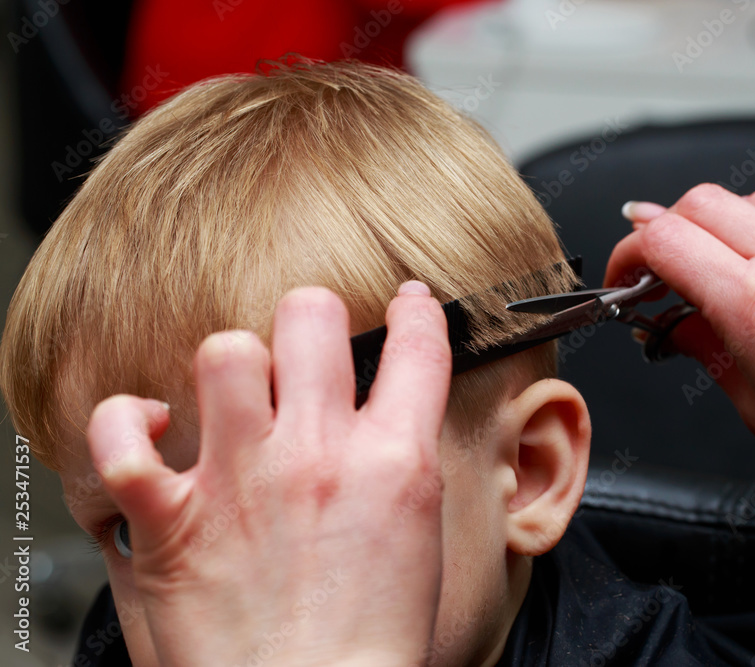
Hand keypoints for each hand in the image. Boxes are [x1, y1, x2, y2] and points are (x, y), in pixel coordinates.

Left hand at [86, 282, 450, 665]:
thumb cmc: (371, 644)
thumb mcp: (422, 537)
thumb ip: (402, 464)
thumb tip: (386, 417)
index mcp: (395, 463)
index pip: (418, 345)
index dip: (416, 311)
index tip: (408, 304)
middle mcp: (318, 456)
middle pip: (310, 316)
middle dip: (313, 318)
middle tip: (307, 344)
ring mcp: (242, 482)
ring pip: (225, 351)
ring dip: (233, 363)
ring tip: (237, 392)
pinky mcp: (174, 521)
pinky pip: (123, 436)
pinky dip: (128, 424)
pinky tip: (155, 428)